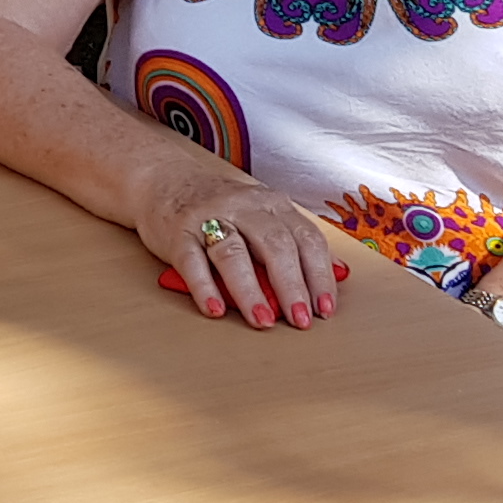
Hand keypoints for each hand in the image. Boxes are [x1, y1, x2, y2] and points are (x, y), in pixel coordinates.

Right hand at [139, 176, 337, 329]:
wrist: (163, 181)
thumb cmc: (221, 207)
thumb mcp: (264, 216)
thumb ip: (296, 242)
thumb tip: (339, 274)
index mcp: (271, 204)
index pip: (305, 238)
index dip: (319, 274)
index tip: (325, 308)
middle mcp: (243, 206)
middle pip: (274, 245)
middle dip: (291, 285)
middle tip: (300, 319)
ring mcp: (208, 218)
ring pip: (234, 253)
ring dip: (251, 291)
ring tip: (263, 321)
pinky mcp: (177, 233)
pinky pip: (192, 261)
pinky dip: (205, 287)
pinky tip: (216, 309)